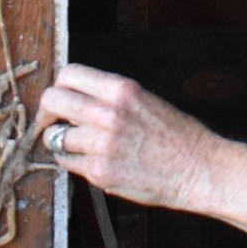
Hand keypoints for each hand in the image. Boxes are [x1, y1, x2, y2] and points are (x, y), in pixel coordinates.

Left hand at [32, 62, 218, 209]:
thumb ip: (107, 97)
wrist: (198, 168)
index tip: (60, 99)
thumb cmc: (175, 134)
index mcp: (122, 89)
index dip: (59, 86)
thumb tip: (72, 97)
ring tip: (81, 146)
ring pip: (55, 137)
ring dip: (61, 141)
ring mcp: (102, 145)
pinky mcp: (100, 173)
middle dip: (47, 112)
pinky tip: (92, 161)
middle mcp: (108, 113)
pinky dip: (73, 162)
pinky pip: (67, 163)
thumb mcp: (143, 99)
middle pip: (52, 100)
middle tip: (53, 122)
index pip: (68, 74)